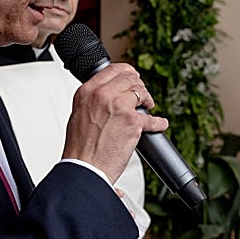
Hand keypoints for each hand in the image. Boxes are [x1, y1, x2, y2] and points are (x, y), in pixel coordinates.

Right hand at [61, 62, 167, 181]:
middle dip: (138, 85)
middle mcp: (102, 95)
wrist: (84, 168)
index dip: (126, 72)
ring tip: (148, 106)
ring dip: (148, 99)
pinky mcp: (133, 122)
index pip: (111, 70)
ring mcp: (119, 107)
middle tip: (142, 93)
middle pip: (129, 78)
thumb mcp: (79, 114)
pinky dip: (158, 122)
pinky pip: (152, 118)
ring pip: (141, 92)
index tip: (132, 75)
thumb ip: (93, 100)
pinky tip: (160, 123)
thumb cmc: (80, 148)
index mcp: (87, 92)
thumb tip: (108, 95)